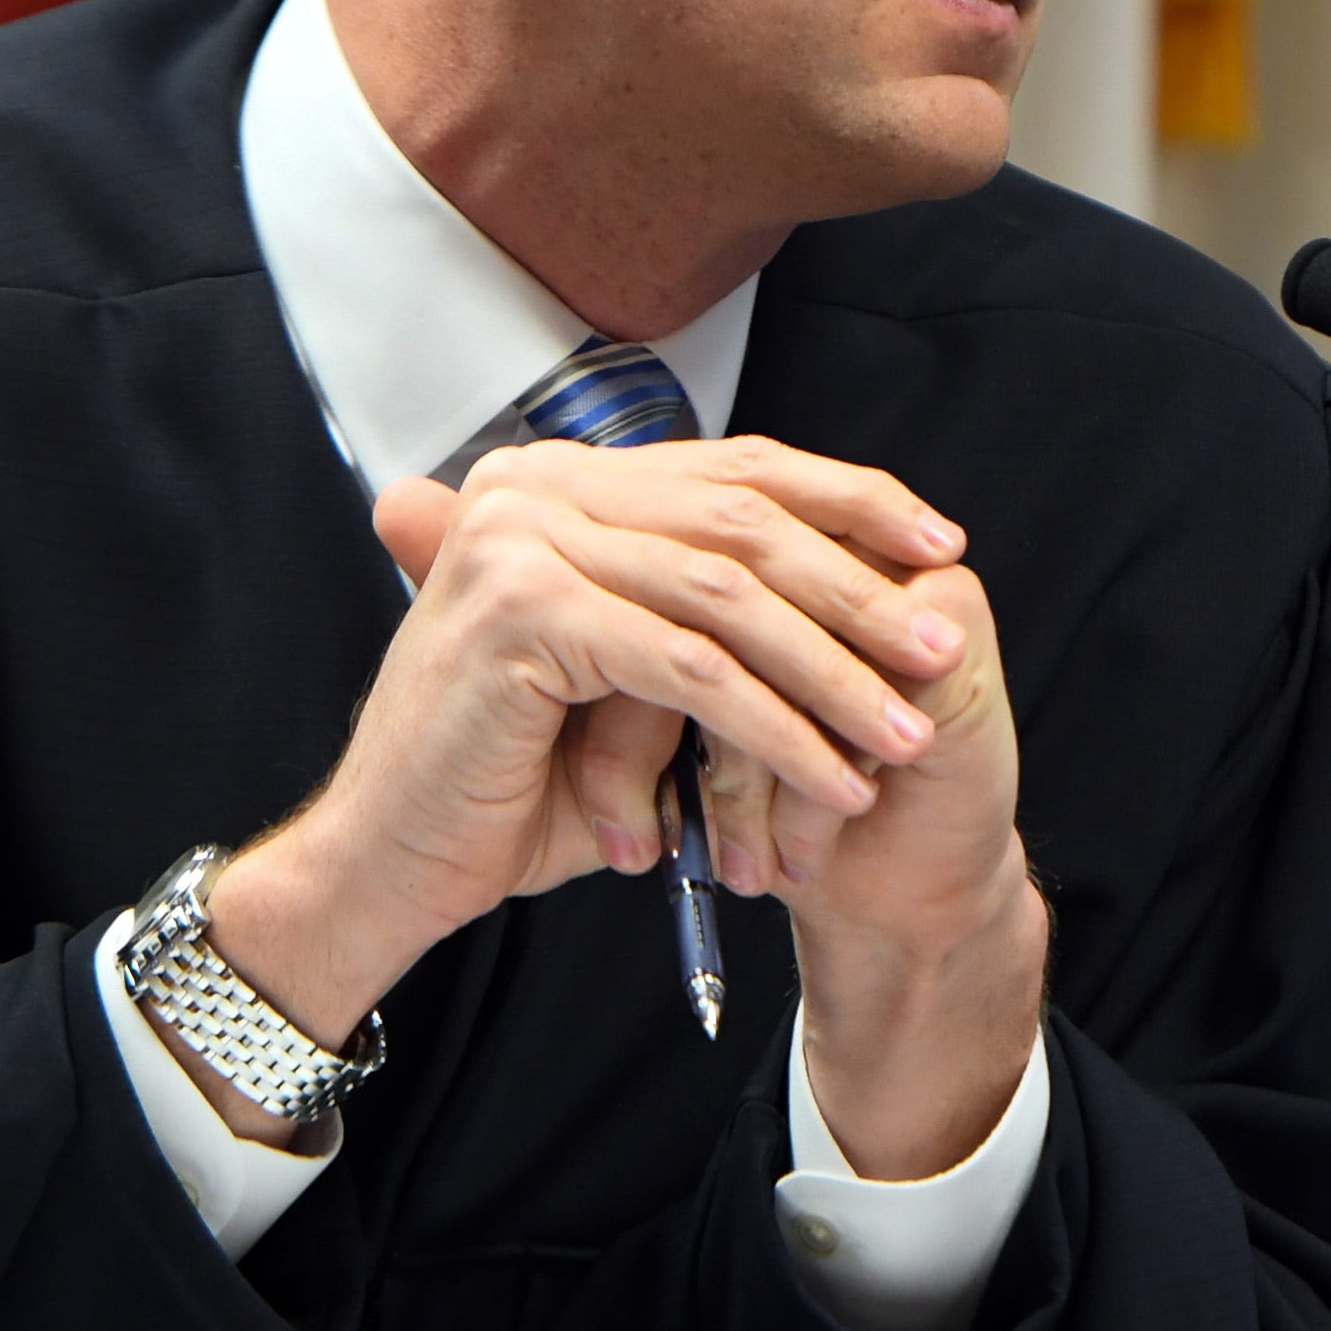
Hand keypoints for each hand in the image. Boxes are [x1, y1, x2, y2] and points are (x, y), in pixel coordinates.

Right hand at [189, 436, 991, 1139]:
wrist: (389, 864)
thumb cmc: (513, 779)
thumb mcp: (630, 675)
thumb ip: (706, 609)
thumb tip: (862, 566)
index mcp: (559, 480)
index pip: (735, 467)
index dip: (849, 500)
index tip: (939, 543)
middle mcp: (532, 486)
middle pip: (741, 522)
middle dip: (858, 589)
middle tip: (940, 647)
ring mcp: (520, 541)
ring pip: (726, 598)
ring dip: (832, 672)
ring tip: (905, 732)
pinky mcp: (522, 615)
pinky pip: (689, 672)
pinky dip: (775, 730)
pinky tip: (833, 778)